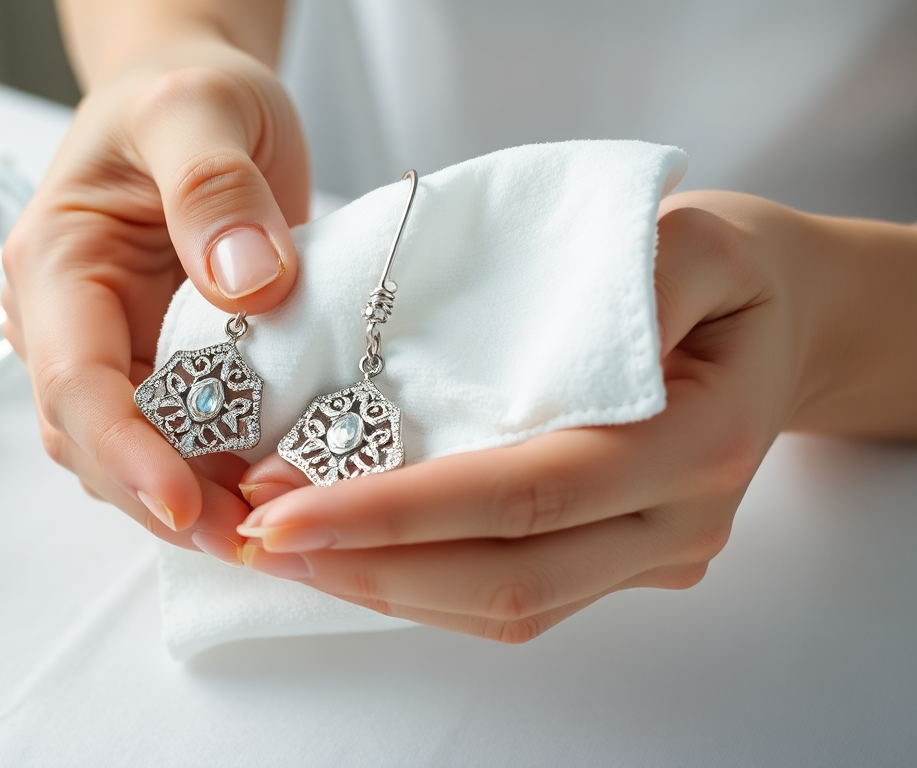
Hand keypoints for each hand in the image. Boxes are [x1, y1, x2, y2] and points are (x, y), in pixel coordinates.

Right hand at [0, 35, 308, 557]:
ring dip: (193, 503)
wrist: (190, 101)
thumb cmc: (186, 96)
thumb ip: (214, 187)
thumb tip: (247, 286)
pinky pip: (176, 440)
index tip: (191, 506)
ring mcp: (107, 353)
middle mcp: (65, 324)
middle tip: (258, 540)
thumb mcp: (203, 108)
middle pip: (96, 444)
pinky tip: (272, 491)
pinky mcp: (153, 369)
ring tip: (272, 530)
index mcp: (56, 265)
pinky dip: (218, 476)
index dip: (129, 454)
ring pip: (129, 458)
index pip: (77, 382)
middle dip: (168, 503)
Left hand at [234, 191, 911, 641]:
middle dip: (367, 565)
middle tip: (254, 536)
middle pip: (504, 578)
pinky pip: (510, 595)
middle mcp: (675, 522)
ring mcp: (648, 556)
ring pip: (502, 606)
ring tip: (278, 547)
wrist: (780, 323)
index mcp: (698, 442)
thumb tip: (540, 331)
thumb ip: (638, 273)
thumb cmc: (731, 274)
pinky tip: (346, 549)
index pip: (527, 495)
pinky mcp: (616, 564)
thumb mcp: (702, 236)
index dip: (400, 511)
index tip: (288, 507)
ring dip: (379, 584)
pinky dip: (418, 580)